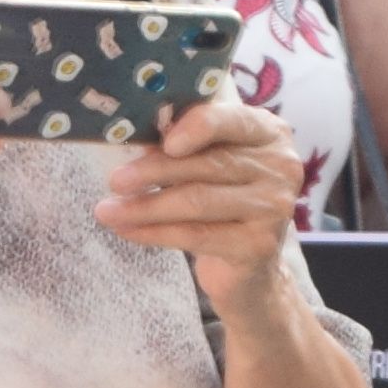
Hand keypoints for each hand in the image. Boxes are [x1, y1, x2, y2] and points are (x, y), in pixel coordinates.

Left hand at [101, 92, 308, 297]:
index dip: (195, 126)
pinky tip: (126, 230)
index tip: (161, 140)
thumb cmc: (222, 200)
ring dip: (145, 206)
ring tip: (106, 210)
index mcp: (268, 132)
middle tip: (115, 180)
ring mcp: (274, 207)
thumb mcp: (209, 162)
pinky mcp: (259, 245)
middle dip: (154, 171)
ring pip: (198, 201)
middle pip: (208, 164)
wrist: (250, 267)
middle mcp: (280, 166)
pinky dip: (155, 233)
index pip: (231, 120)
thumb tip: (133, 131)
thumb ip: (185, 141)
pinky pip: (196, 235)